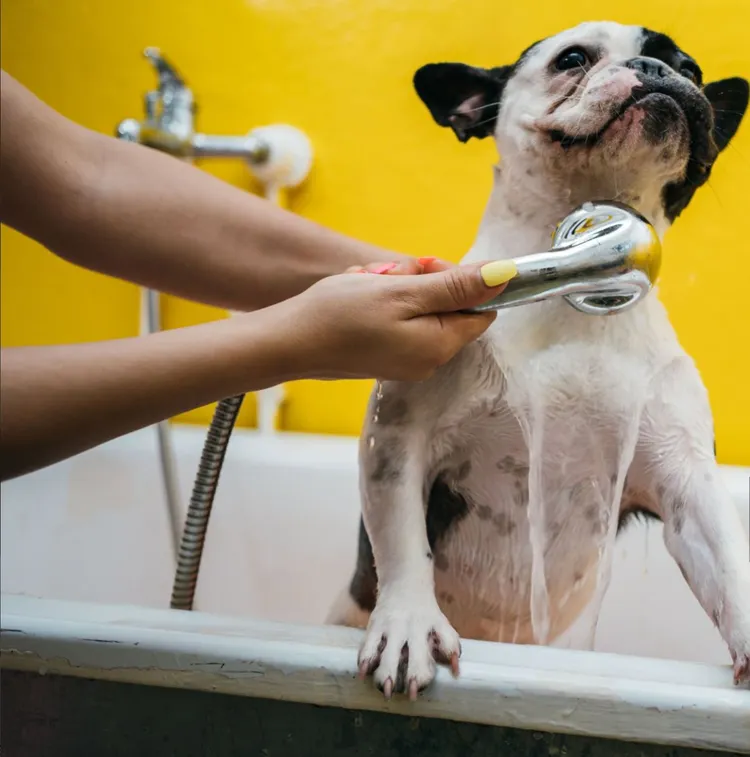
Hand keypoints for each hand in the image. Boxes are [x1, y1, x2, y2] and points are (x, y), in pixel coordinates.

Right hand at [282, 260, 515, 380]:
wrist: (288, 342)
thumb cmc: (340, 315)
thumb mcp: (403, 291)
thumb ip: (456, 285)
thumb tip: (506, 275)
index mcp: (440, 345)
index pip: (480, 307)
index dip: (458, 280)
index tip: (423, 269)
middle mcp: (428, 359)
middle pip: (448, 306)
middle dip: (421, 281)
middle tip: (387, 274)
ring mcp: (405, 360)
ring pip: (420, 308)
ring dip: (397, 287)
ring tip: (366, 283)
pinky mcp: (385, 357)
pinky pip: (398, 320)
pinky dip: (382, 302)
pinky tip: (359, 295)